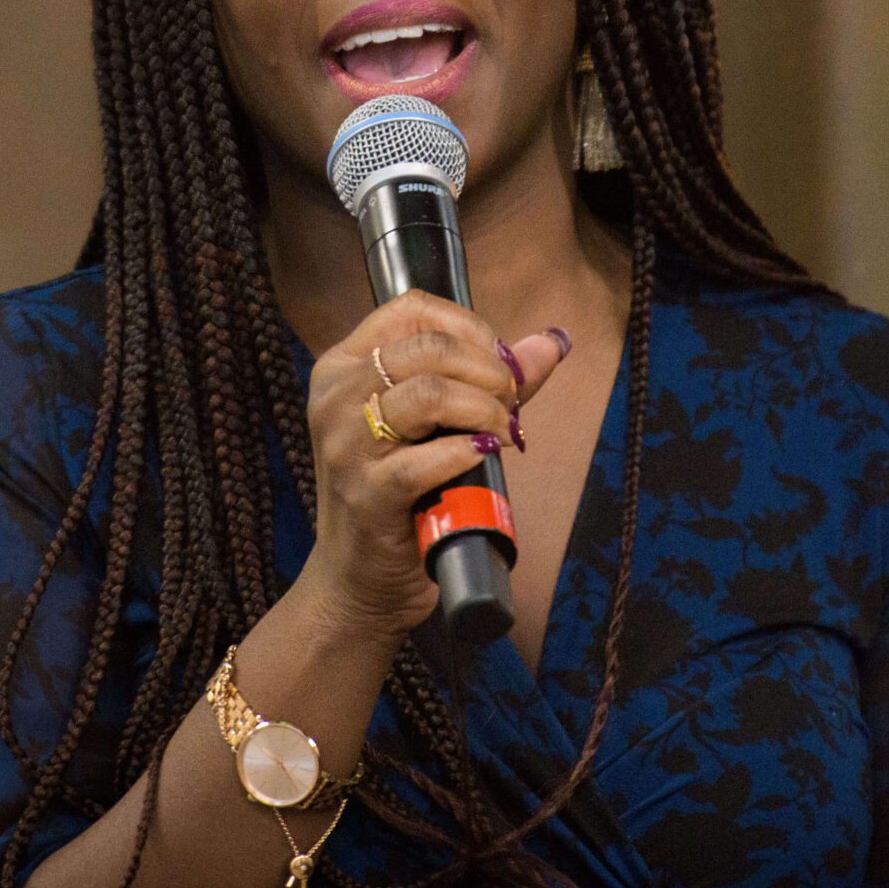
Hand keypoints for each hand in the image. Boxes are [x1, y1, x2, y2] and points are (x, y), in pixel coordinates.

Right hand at [294, 293, 569, 642]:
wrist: (359, 578)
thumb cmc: (399, 493)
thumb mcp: (435, 424)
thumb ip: (490, 378)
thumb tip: (553, 342)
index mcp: (344, 366)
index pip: (411, 309)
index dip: (470, 328)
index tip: (500, 363)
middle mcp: (335, 396)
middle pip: (429, 347)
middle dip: (489, 371)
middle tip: (510, 405)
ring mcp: (345, 445)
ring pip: (431, 393)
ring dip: (486, 409)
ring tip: (502, 432)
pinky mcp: (367, 493)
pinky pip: (430, 458)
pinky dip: (469, 453)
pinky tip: (483, 458)